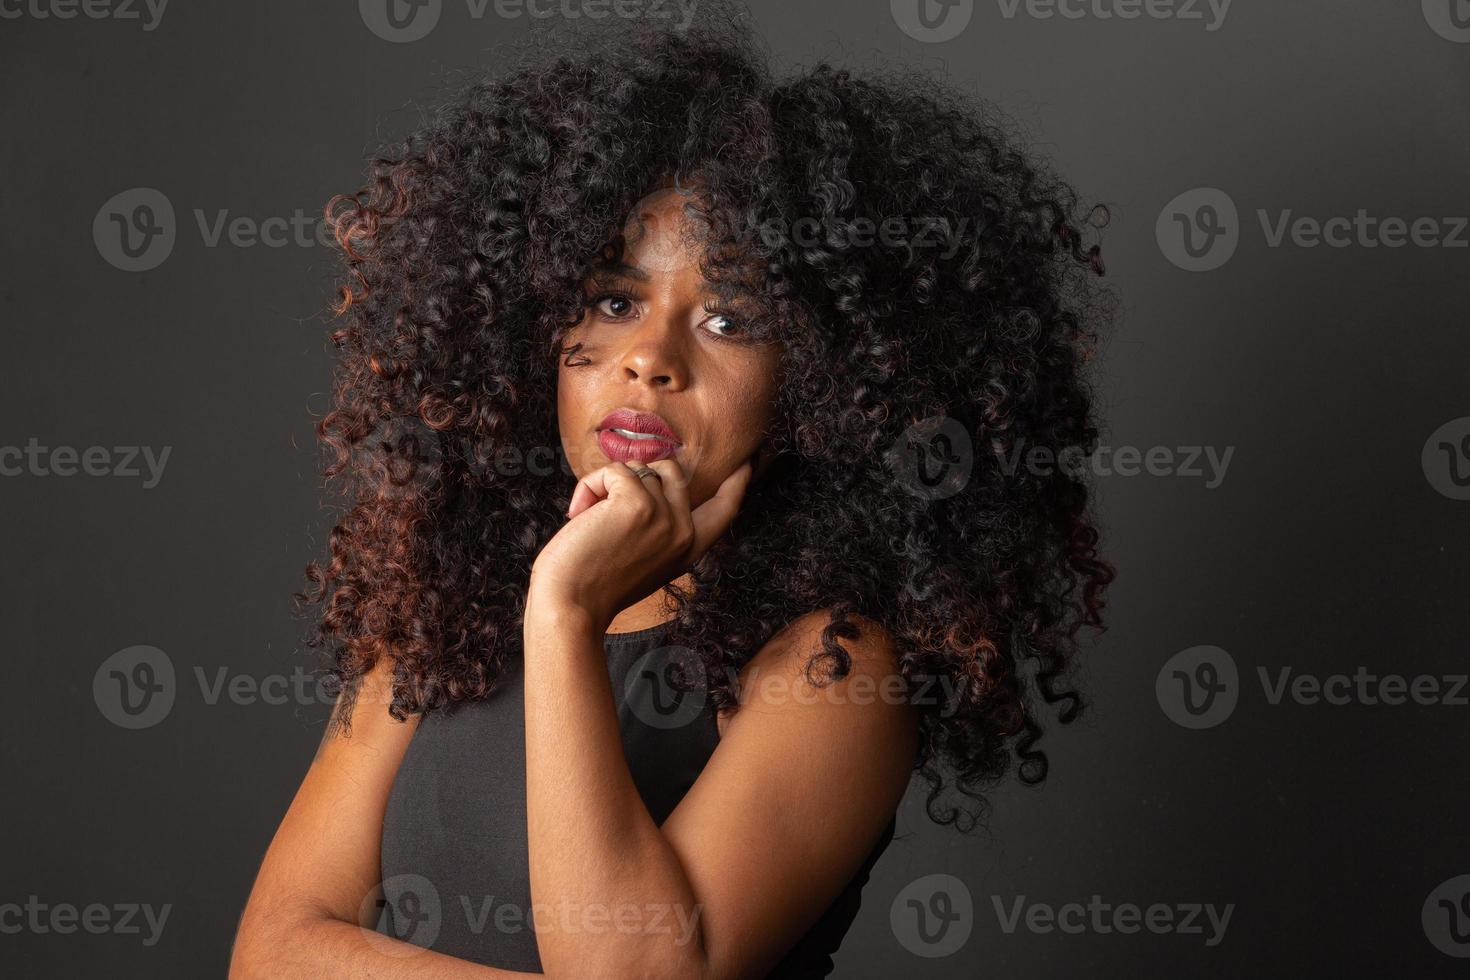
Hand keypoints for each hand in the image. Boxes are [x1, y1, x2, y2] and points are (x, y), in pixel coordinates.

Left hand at [528, 456, 753, 631]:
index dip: (736, 484)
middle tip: (605, 508)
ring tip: (588, 519)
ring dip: (606, 485)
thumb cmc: (592, 584)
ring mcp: (665, 516)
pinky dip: (590, 486)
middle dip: (636, 475)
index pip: (723, 511)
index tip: (747, 464)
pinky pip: (613, 470)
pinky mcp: (637, 503)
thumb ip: (657, 529)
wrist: (569, 606)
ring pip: (638, 467)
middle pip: (671, 470)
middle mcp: (684, 531)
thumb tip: (651, 479)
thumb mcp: (642, 559)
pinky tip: (579, 515)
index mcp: (688, 549)